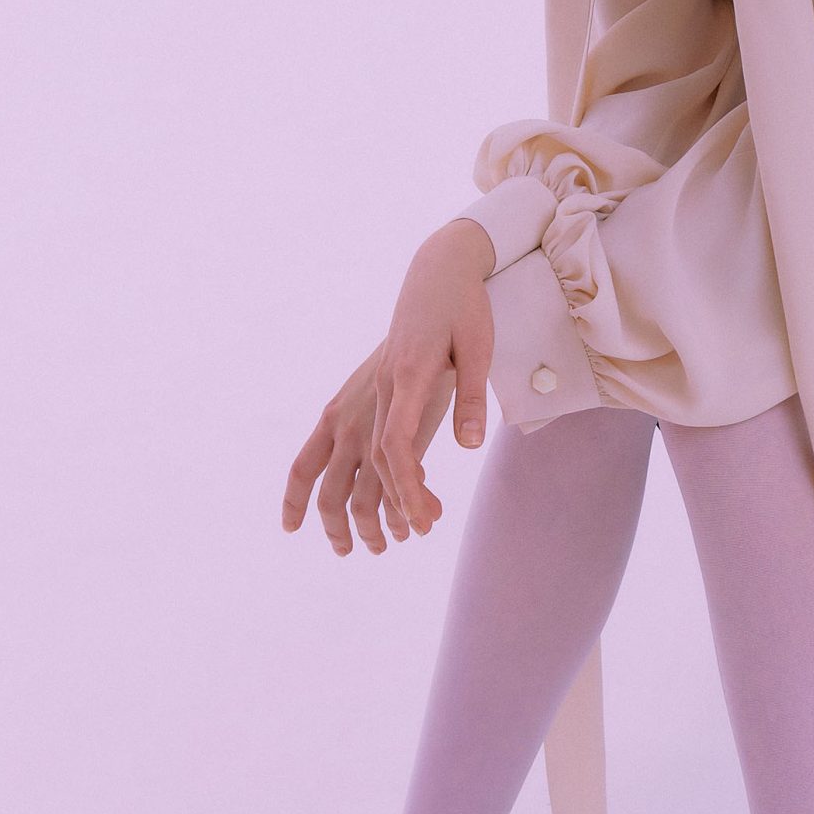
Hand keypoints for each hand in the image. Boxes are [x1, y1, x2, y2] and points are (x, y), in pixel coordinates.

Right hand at [282, 221, 494, 553]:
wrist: (437, 269)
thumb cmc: (463, 306)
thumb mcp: (477, 346)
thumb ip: (469, 396)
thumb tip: (469, 445)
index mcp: (407, 377)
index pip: (397, 443)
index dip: (407, 486)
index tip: (422, 519)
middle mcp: (377, 389)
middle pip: (365, 460)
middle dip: (379, 507)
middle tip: (401, 541)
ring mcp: (365, 390)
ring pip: (341, 457)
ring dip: (344, 504)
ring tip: (362, 544)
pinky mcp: (366, 390)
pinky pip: (341, 443)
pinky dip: (336, 476)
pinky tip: (339, 503)